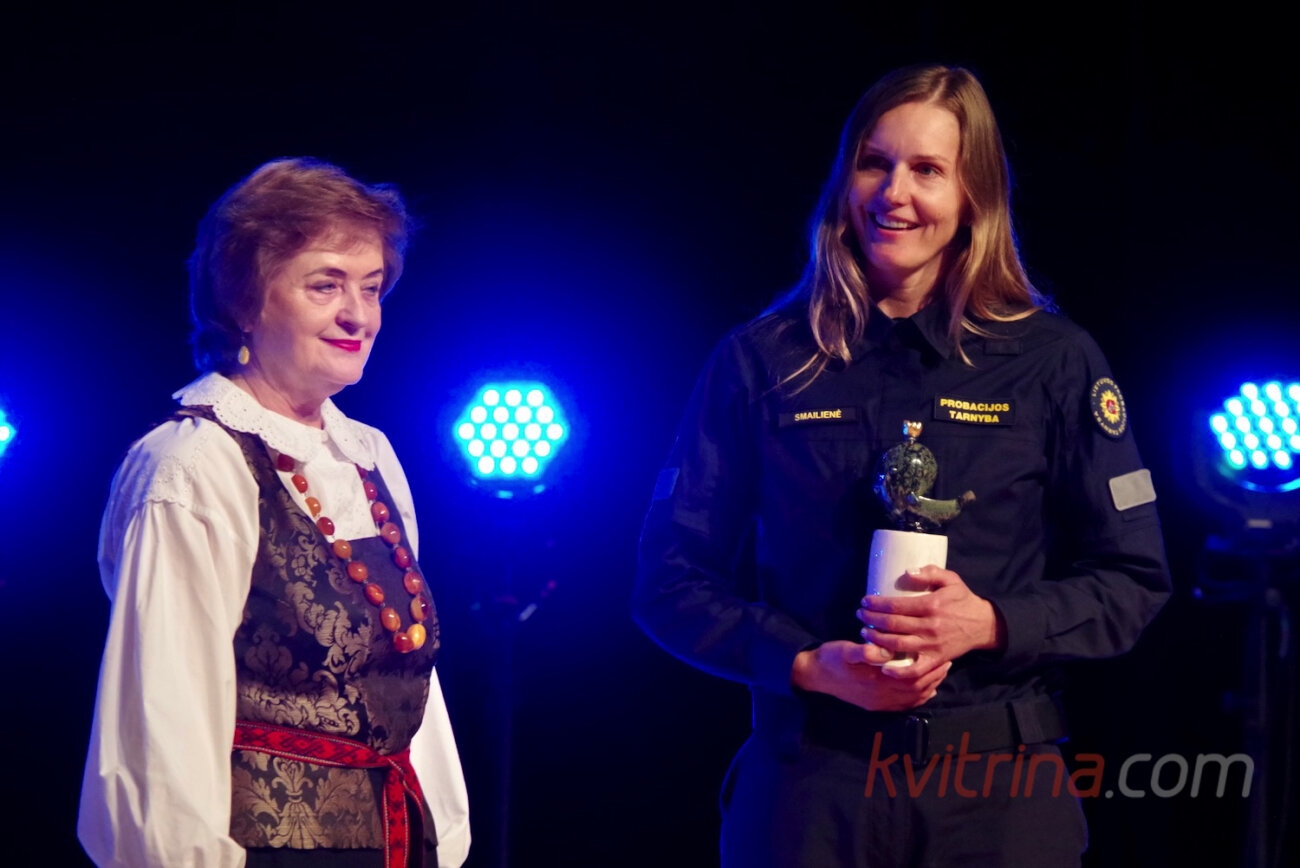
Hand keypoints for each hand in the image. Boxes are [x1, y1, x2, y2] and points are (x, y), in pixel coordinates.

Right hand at [790, 640, 950, 711]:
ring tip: (940, 673)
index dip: (929, 668)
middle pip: (916, 689)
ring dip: (929, 687)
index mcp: (876, 680)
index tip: (941, 655)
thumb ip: (864, 652)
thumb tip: (882, 652)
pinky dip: (918, 699)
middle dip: (934, 676)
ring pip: (912, 699)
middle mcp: (880, 696)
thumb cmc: (831, 658)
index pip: (912, 677)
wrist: (814, 676)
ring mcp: (878, 703)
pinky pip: (903, 706)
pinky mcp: (875, 705)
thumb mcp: (845, 650)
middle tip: (947, 662)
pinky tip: (926, 691)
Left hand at [857, 565, 1004, 666]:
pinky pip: (915, 670)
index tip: (865, 601)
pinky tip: (883, 666)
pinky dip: (898, 671)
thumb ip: (930, 572)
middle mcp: (930, 626)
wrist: (983, 625)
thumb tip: (907, 572)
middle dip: (871, 619)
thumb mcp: (951, 579)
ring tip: (864, 632)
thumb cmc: (962, 600)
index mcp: (932, 605)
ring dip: (876, 639)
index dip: (876, 604)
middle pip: (892, 624)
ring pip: (897, 645)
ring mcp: (932, 645)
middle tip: (860, 614)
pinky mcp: (936, 659)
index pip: (896, 605)